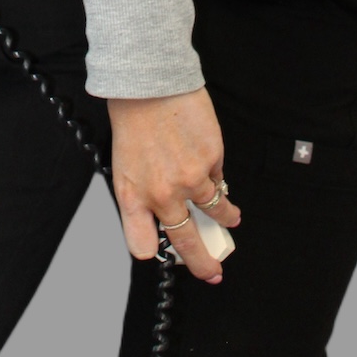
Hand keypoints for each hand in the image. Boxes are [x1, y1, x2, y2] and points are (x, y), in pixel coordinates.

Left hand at [106, 89, 238, 284]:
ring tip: (232, 219)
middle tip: (213, 272)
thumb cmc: (133, 120)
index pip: (141, 245)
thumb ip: (142, 192)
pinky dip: (217, 174)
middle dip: (203, 263)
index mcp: (133, 197)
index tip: (164, 254)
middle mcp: (162, 195)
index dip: (152, 251)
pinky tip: (212, 164)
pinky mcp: (212, 159)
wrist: (150, 83)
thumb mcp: (124, 164)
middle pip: (187, 242)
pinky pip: (218, 176)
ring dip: (226, 217)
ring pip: (214, 209)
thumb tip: (165, 212)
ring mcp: (191, 179)